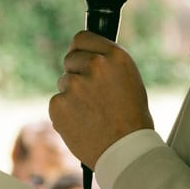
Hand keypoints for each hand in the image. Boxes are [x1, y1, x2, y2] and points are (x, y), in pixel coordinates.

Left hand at [47, 31, 152, 167]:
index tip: (80, 56)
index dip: (80, 49)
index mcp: (115, 57)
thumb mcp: (129, 80)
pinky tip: (83, 123)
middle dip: (76, 73)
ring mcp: (74, 84)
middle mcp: (94, 65)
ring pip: (64, 82)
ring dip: (72, 95)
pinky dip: (65, 112)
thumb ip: (106, 63)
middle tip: (92, 95)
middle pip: (70, 59)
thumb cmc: (132, 118)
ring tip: (92, 114)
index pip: (82, 38)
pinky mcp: (59, 104)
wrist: (125, 150)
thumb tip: (84, 54)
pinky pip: (57, 102)